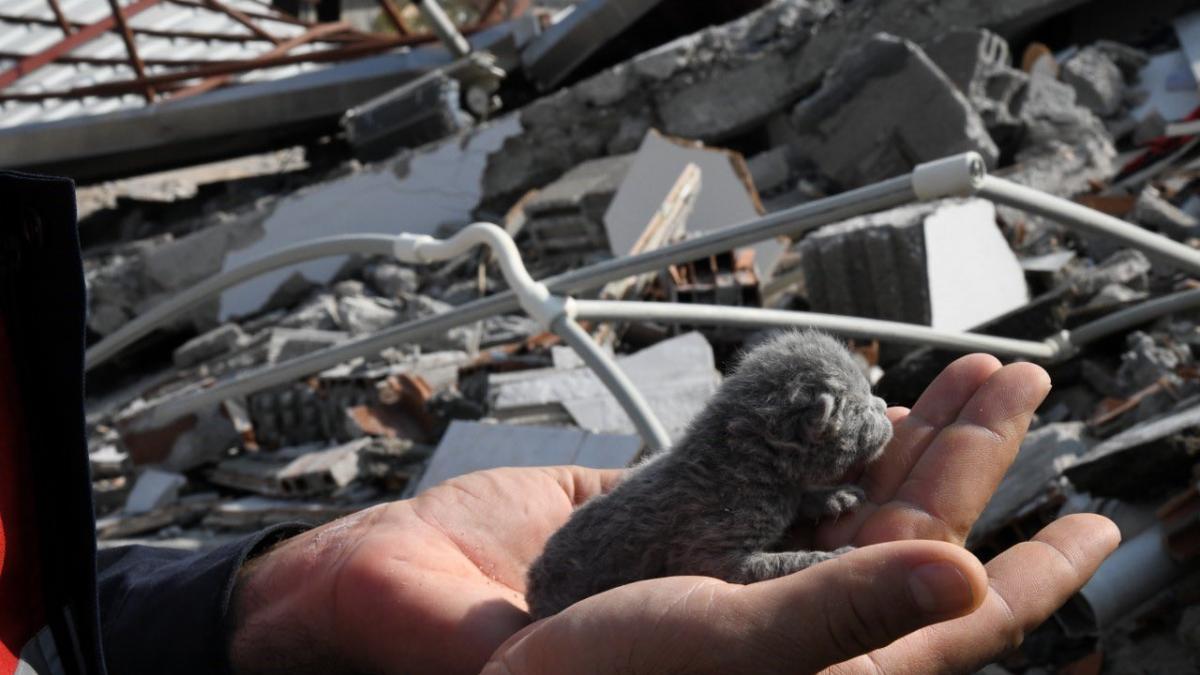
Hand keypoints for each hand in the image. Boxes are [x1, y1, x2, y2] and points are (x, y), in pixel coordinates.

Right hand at [228, 355, 1119, 673]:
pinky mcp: (672, 527)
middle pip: (902, 534)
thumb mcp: (709, 651)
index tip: (1091, 520)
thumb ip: (837, 618)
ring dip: (904, 435)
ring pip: (843, 496)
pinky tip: (848, 402)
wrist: (397, 624)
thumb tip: (965, 577)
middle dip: (967, 460)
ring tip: (958, 377)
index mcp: (796, 670)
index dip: (1026, 572)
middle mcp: (772, 623)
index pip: (941, 617)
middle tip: (1016, 384)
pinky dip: (814, 431)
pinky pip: (767, 474)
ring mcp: (724, 570)